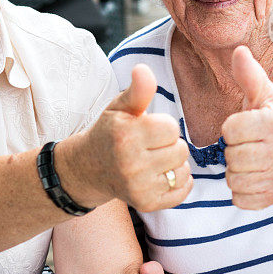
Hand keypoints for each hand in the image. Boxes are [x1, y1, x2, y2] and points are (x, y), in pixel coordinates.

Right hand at [76, 64, 191, 211]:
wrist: (89, 168)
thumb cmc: (110, 132)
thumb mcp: (120, 107)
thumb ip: (137, 90)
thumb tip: (143, 69)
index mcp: (125, 135)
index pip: (171, 128)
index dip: (162, 126)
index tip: (147, 129)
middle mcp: (131, 163)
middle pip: (180, 150)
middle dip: (169, 145)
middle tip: (150, 146)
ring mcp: (139, 187)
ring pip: (183, 170)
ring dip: (174, 163)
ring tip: (154, 160)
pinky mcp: (147, 204)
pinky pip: (182, 191)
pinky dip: (177, 182)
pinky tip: (160, 175)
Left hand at [222, 46, 272, 209]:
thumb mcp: (264, 96)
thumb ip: (249, 75)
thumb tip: (239, 50)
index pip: (229, 130)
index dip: (231, 128)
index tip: (245, 127)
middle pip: (231, 156)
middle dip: (233, 150)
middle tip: (248, 146)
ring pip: (233, 179)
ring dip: (236, 171)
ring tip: (250, 161)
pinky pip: (240, 199)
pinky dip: (241, 191)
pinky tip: (254, 178)